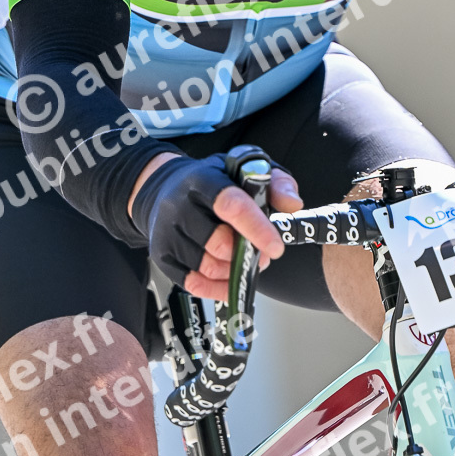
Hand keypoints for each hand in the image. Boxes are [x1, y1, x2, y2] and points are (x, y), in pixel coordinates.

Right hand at [131, 153, 302, 299]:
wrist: (163, 188)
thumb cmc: (211, 180)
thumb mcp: (244, 168)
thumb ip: (274, 182)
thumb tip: (293, 205)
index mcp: (203, 179)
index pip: (230, 204)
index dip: (256, 228)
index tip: (276, 246)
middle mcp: (179, 206)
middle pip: (218, 243)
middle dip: (247, 254)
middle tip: (263, 254)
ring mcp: (167, 234)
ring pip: (207, 267)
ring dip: (234, 272)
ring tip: (246, 262)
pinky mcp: (162, 257)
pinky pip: (193, 284)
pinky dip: (218, 287)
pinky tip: (229, 277)